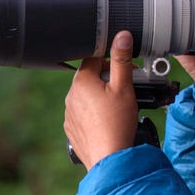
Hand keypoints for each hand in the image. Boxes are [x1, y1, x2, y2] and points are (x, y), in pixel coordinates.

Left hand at [63, 31, 138, 170]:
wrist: (110, 159)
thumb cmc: (117, 123)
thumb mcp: (124, 87)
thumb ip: (122, 60)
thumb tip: (122, 36)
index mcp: (81, 81)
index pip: (94, 58)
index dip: (112, 61)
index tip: (125, 71)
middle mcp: (70, 95)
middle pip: (90, 77)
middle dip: (107, 80)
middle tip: (126, 91)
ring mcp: (69, 114)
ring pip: (86, 96)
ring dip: (100, 97)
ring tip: (118, 109)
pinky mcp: (72, 129)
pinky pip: (83, 114)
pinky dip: (94, 114)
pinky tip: (108, 122)